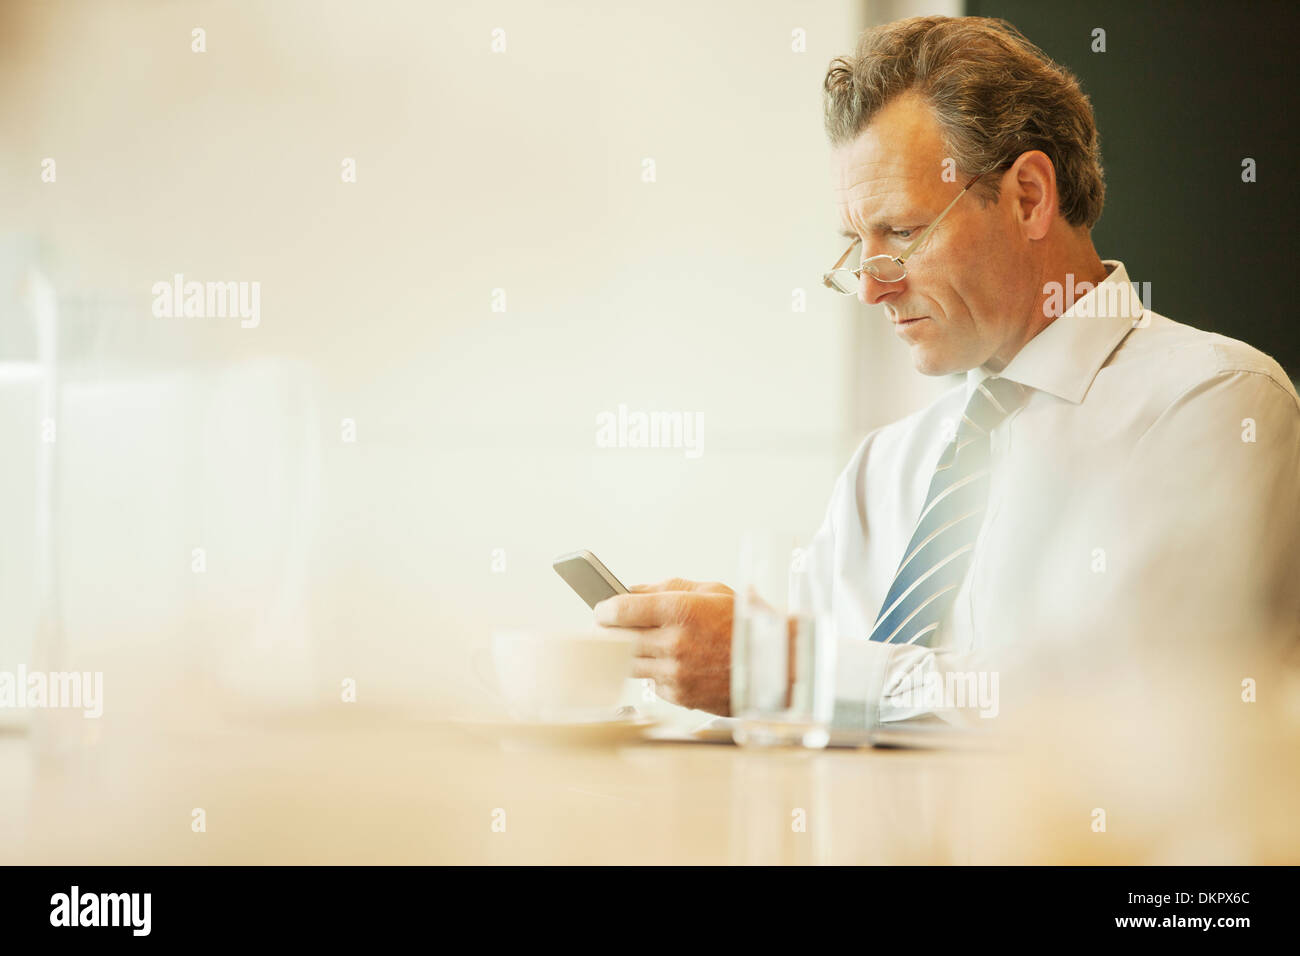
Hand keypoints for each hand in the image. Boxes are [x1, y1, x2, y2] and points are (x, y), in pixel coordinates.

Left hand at [594, 578, 734, 715]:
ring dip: (628, 653)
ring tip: (638, 642)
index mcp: (681, 610)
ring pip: (630, 663)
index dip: (604, 609)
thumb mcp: (711, 591)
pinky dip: (654, 672)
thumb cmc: (746, 624)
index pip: (620, 610)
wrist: (777, 665)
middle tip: (608, 626)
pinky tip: (670, 662)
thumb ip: (667, 588)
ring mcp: (675, 673)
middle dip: (610, 631)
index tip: (601, 608)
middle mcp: (674, 643)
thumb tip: (632, 591)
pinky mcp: (680, 695)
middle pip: (618, 639)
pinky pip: (651, 682)